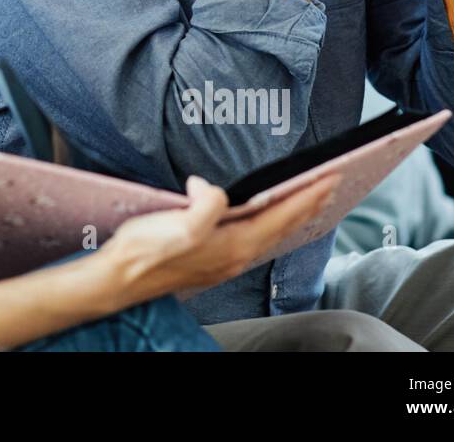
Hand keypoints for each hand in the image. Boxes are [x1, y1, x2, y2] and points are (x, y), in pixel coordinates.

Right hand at [100, 174, 338, 305]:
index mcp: (234, 244)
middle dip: (310, 204)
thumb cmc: (146, 251)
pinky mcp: (212, 260)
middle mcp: (236, 255)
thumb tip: (212, 187)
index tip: (332, 175)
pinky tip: (266, 219)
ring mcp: (225, 260)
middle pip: (284, 227)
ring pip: (272, 234)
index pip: (282, 214)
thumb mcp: (179, 223)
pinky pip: (255, 238)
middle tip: (332, 183)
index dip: (308, 194)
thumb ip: (206, 205)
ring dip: (294, 215)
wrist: (121, 278)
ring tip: (309, 199)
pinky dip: (272, 224)